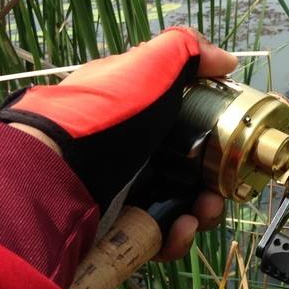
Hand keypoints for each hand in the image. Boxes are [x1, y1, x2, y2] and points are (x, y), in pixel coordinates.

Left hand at [0, 27, 236, 262]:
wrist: (55, 174)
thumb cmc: (106, 115)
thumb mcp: (148, 66)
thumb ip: (189, 51)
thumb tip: (228, 61)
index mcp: (141, 112)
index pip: (187, 122)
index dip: (215, 133)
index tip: (233, 142)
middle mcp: (135, 150)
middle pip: (192, 169)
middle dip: (216, 180)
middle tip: (225, 187)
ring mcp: (127, 191)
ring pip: (181, 205)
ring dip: (203, 211)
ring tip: (204, 211)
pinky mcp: (119, 229)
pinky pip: (159, 237)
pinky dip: (176, 237)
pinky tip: (179, 229)